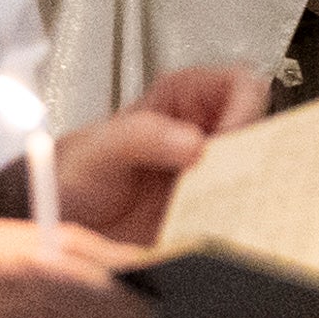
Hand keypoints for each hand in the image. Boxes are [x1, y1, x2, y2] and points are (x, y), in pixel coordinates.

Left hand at [52, 64, 271, 244]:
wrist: (57, 224)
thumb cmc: (70, 177)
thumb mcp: (96, 150)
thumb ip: (139, 137)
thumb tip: (192, 141)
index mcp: (183, 99)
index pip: (239, 86)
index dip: (245, 109)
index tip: (228, 140)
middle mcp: (204, 134)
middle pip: (260, 132)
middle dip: (256, 157)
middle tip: (234, 180)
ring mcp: (211, 175)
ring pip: (260, 175)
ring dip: (250, 194)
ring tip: (226, 209)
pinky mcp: (211, 212)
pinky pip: (243, 214)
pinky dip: (239, 223)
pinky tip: (219, 231)